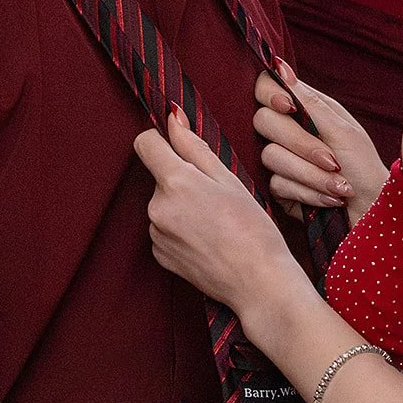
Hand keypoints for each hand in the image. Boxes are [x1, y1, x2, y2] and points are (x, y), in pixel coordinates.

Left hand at [137, 107, 307, 312]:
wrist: (258, 282)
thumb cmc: (252, 228)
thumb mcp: (228, 179)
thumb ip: (194, 147)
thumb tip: (172, 119)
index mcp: (175, 183)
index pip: (145, 143)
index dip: (162, 139)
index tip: (179, 146)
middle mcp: (156, 208)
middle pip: (159, 176)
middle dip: (181, 178)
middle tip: (216, 195)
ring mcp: (155, 234)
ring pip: (163, 203)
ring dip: (181, 205)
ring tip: (215, 221)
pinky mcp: (159, 255)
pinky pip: (164, 229)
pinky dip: (180, 229)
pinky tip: (207, 239)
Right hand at [256, 60, 390, 224]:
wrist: (371, 210)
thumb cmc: (363, 166)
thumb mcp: (342, 130)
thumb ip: (309, 102)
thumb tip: (278, 66)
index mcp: (303, 110)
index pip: (265, 88)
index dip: (269, 94)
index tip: (287, 107)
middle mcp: (287, 132)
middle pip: (263, 121)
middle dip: (302, 144)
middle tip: (333, 161)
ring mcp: (280, 160)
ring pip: (270, 156)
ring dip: (311, 174)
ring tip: (339, 184)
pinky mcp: (278, 189)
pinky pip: (277, 184)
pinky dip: (309, 192)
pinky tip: (330, 199)